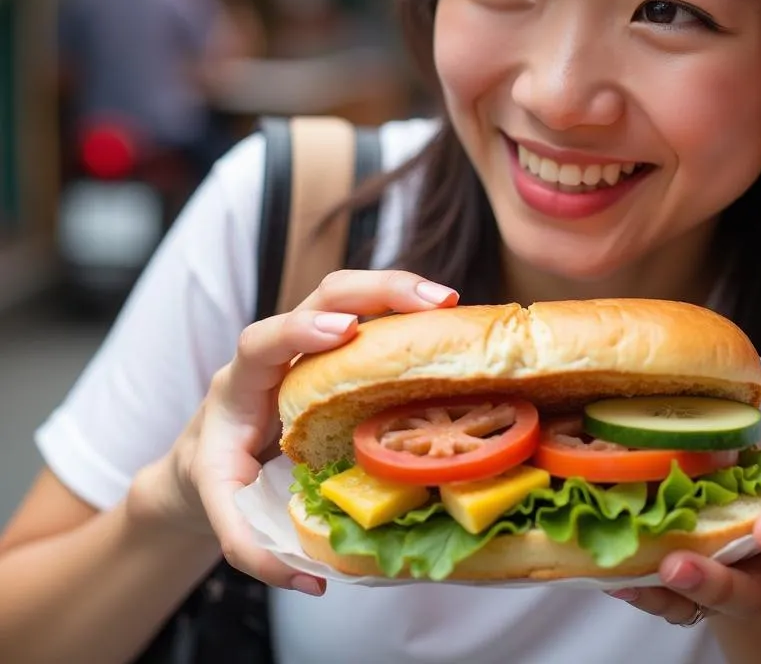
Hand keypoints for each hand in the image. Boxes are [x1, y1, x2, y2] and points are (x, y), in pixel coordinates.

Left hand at [127, 269, 458, 595]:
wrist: (205, 458)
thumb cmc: (213, 478)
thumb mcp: (220, 513)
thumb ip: (250, 545)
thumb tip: (312, 578)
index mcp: (242, 381)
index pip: (264, 339)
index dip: (300, 330)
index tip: (342, 330)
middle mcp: (279, 348)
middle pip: (323, 292)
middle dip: (377, 290)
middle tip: (431, 301)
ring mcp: (311, 342)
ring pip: (353, 294)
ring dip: (401, 290)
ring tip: (448, 303)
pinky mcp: (338, 348)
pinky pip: (372, 317)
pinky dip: (406, 312)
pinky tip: (444, 324)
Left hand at [605, 405, 760, 624]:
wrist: (755, 542)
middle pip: (748, 593)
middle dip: (718, 583)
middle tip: (682, 565)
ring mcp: (722, 585)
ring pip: (699, 602)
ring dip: (669, 589)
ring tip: (638, 570)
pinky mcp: (681, 592)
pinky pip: (661, 600)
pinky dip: (638, 588)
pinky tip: (613, 575)